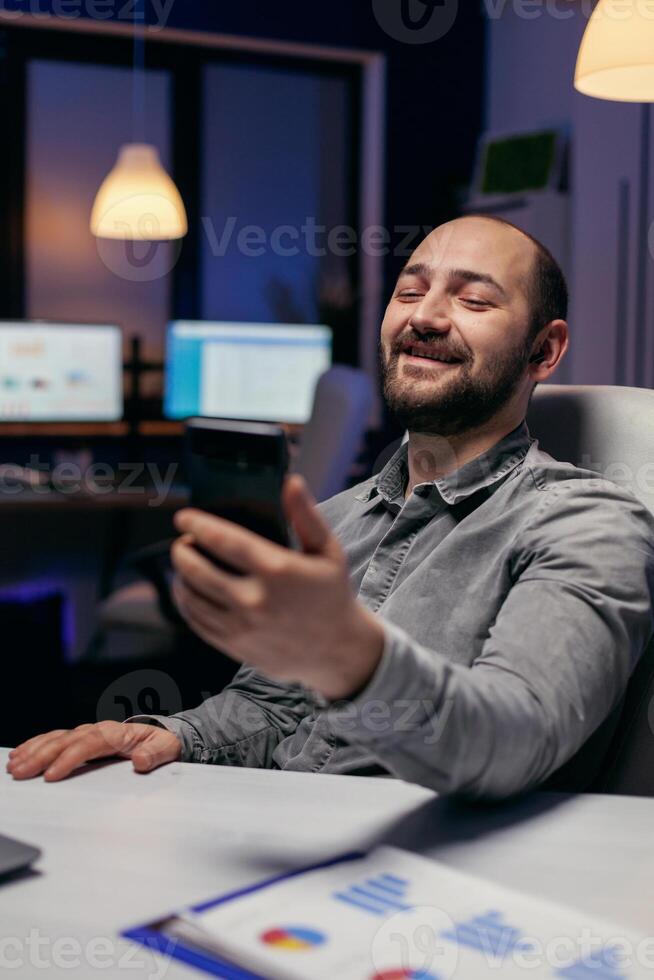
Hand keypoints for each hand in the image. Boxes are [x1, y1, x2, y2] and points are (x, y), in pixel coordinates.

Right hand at [6, 722, 181, 781]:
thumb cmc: (161, 743)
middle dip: (41, 756)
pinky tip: (19, 755)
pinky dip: (35, 745)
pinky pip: (54, 739)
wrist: (161, 734)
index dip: (69, 758)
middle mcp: (98, 730)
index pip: (88, 744)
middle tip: (21, 772)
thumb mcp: (166, 749)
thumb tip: (140, 761)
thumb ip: (154, 756)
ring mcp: (87, 733)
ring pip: (56, 739)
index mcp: (116, 733)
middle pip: (65, 740)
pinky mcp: (80, 739)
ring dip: (34, 751)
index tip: (52, 774)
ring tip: (15, 765)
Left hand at [172, 475, 384, 700]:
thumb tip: (291, 482)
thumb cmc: (331, 594)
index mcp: (277, 570)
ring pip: (191, 597)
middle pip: (197, 569)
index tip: (184, 518)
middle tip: (182, 542)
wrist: (336, 649)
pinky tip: (189, 591)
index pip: (224, 541)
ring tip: (184, 564)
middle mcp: (255, 599)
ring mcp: (242, 626)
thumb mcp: (327, 550)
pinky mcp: (234, 645)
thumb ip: (306, 515)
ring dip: (180, 576)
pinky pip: (196, 622)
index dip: (197, 525)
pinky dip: (186, 603)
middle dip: (182, 551)